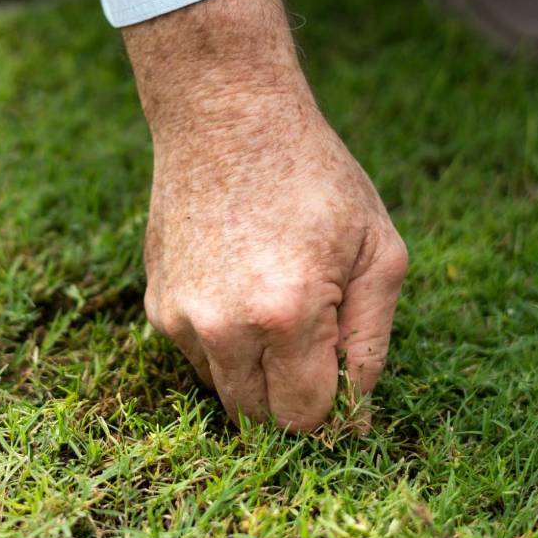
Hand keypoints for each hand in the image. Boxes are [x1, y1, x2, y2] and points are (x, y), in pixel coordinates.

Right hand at [124, 0, 406, 430]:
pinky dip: (230, 347)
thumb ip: (372, 342)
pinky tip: (247, 290)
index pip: (307, 419)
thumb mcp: (379, 250)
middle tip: (322, 352)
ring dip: (262, 377)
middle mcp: (224, 328)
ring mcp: (182, 319)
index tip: (348, 395)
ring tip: (284, 309)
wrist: (226, 116)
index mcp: (287, 315)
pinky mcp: (158, 308)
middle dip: (297, 405)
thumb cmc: (313, 176)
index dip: (336, 418)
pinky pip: (201, 360)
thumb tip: (355, 416)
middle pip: (262, 421)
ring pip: (229, 395)